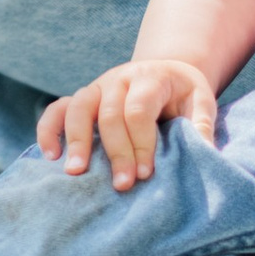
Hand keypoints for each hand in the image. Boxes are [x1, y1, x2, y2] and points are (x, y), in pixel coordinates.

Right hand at [37, 60, 218, 191]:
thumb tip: (205, 154)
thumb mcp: (200, 101)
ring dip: (76, 140)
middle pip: (109, 113)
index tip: (146, 174)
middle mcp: (119, 78)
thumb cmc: (183, 94)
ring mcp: (97, 87)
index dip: (141, 143)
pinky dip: (49, 130)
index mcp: (150, 77)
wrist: (166, 70)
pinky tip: (50, 157)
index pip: (138, 110)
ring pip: (78, 107)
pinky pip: (57, 109)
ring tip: (76, 173)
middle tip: (122, 185)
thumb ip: (202, 124)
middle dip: (115, 151)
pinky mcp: (82, 98)